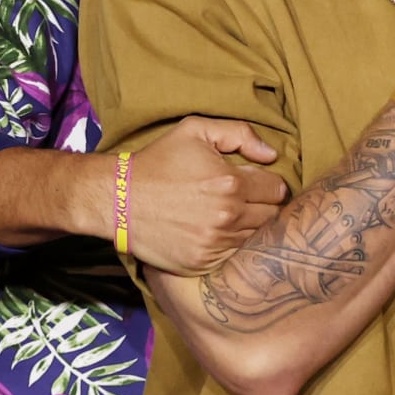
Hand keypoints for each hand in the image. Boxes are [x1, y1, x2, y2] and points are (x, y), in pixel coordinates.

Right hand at [124, 117, 288, 275]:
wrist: (117, 199)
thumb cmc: (158, 162)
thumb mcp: (196, 131)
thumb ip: (240, 134)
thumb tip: (271, 155)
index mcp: (230, 184)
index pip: (277, 189)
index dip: (269, 184)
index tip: (257, 183)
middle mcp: (226, 217)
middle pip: (271, 216)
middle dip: (263, 205)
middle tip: (246, 199)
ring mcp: (213, 244)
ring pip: (255, 238)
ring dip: (248, 226)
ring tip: (229, 214)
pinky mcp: (201, 263)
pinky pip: (233, 256)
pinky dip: (230, 245)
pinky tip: (215, 231)